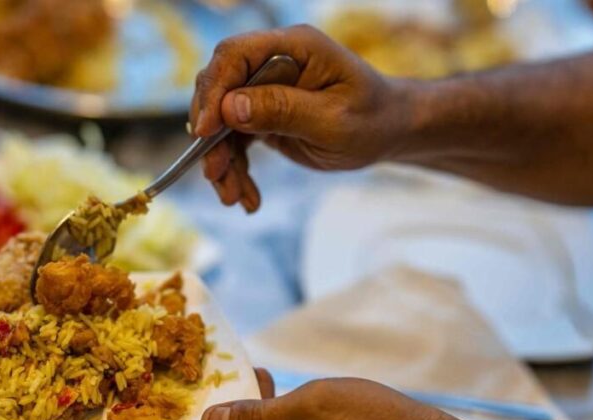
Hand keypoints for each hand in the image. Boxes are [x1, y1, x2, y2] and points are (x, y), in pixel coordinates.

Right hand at [190, 25, 407, 211]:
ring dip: (223, 162)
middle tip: (216, 175)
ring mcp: (266, 89)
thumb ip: (282, 110)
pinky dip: (237, 170)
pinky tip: (247, 198)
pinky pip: (236, 140)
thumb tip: (229, 108)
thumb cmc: (372, 119)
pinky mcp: (263, 115)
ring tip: (233, 198)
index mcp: (294, 47)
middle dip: (212, 136)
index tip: (204, 131)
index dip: (214, 90)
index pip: (235, 56)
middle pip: (220, 89)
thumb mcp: (332, 120)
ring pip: (222, 122)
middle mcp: (274, 62)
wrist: (388, 132)